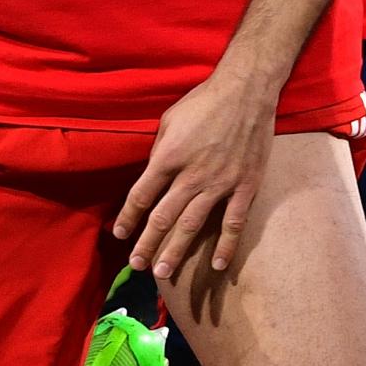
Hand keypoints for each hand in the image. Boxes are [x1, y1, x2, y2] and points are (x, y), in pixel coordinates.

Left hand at [113, 65, 277, 278]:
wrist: (246, 93)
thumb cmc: (202, 103)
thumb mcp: (169, 121)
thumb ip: (159, 152)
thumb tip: (152, 176)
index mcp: (168, 157)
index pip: (141, 195)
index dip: (128, 218)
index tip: (119, 234)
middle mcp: (192, 175)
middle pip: (164, 217)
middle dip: (148, 243)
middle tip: (137, 265)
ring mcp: (221, 184)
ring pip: (193, 225)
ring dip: (176, 250)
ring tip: (163, 272)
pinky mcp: (246, 187)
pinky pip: (234, 223)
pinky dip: (226, 246)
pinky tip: (216, 265)